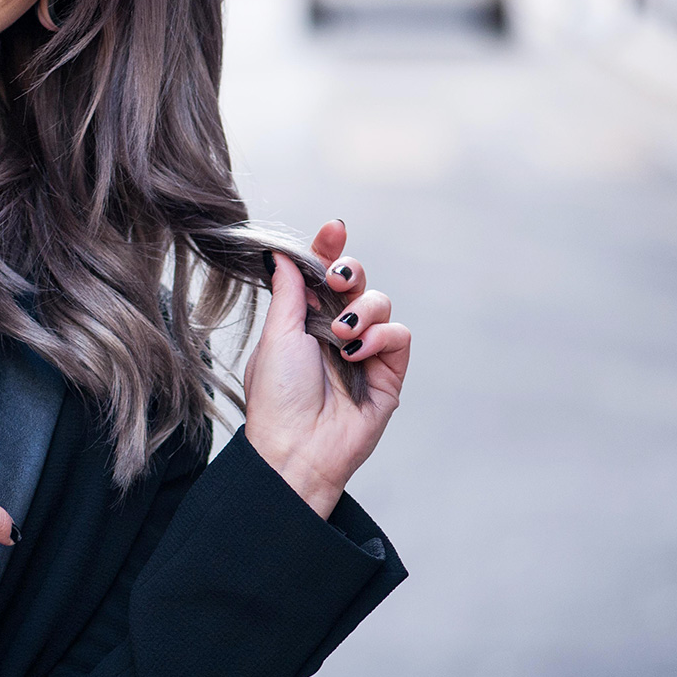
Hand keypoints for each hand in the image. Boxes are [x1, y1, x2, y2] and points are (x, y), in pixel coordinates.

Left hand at [243, 220, 409, 519]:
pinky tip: (357, 353)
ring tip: (341, 335)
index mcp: (303, 319)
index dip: (329, 249)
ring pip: (381, 303)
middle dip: (350, 270)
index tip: (333, 229)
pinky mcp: (389, 372)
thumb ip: (287, 292)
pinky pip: (399, 336)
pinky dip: (381, 337)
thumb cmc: (277, 396)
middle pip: (356, 280)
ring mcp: (365, 350)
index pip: (321, 273)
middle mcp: (336, 330)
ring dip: (363, 310)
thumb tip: (279, 252)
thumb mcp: (277, 335)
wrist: (297, 447)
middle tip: (338, 278)